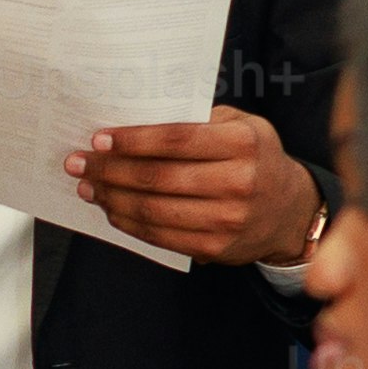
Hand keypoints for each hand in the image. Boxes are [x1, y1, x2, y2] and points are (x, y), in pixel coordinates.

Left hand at [70, 104, 322, 267]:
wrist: (289, 210)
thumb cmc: (255, 158)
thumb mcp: (242, 126)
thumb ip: (200, 120)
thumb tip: (137, 120)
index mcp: (243, 143)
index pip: (176, 139)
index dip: (133, 140)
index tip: (99, 139)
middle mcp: (238, 182)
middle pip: (158, 177)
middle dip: (110, 169)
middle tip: (78, 162)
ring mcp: (226, 219)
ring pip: (153, 210)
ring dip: (111, 198)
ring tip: (88, 186)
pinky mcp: (214, 248)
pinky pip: (159, 236)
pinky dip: (128, 222)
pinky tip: (111, 208)